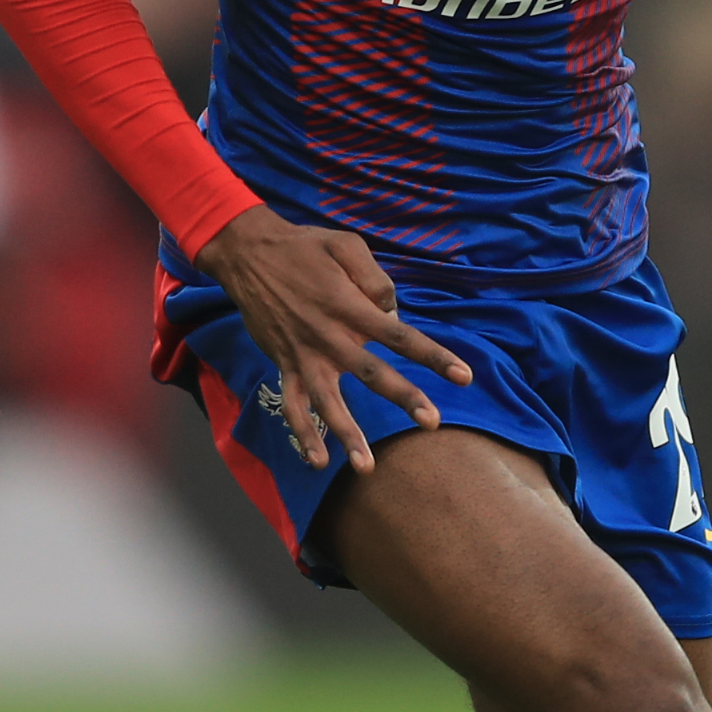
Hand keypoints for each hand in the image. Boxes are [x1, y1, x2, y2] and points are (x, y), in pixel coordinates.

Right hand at [194, 207, 471, 473]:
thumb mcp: (345, 245)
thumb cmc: (304, 247)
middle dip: (404, 398)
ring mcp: (304, 355)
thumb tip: (393, 312)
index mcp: (349, 306)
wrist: (248, 254)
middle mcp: (329, 336)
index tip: (463, 376)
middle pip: (372, 374)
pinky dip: (303, 434)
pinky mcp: (284, 363)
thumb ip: (375, 278)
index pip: (400, 336)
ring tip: (367, 466)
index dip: (433, 356)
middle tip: (432, 421)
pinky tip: (317, 460)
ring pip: (329, 402)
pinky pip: (293, 405)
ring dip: (347, 434)